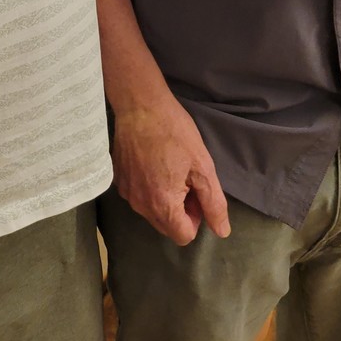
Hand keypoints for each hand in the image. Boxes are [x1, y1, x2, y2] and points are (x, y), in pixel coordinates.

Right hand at [112, 94, 229, 245]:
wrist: (140, 105)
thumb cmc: (175, 132)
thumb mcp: (202, 166)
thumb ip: (213, 203)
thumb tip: (222, 231)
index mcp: (162, 205)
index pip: (184, 235)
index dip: (196, 216)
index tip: (195, 191)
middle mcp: (140, 205)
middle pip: (167, 226)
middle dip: (180, 210)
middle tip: (185, 178)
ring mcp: (126, 193)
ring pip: (152, 212)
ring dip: (164, 199)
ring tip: (168, 167)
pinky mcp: (118, 180)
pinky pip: (138, 196)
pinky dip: (148, 187)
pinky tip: (152, 162)